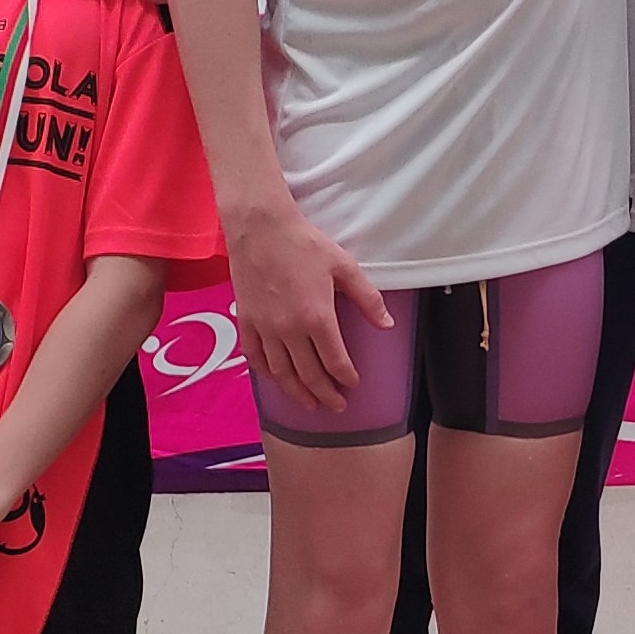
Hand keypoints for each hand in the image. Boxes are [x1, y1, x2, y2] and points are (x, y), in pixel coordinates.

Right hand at [226, 196, 387, 409]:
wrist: (260, 228)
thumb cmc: (303, 243)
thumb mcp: (344, 266)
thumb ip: (367, 298)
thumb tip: (387, 324)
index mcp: (317, 318)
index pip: (335, 362)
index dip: (345, 378)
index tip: (353, 386)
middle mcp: (289, 330)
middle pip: (309, 375)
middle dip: (324, 395)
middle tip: (335, 406)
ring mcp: (265, 328)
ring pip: (282, 373)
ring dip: (297, 392)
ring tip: (309, 404)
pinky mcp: (247, 321)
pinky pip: (255, 357)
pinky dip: (267, 373)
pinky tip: (276, 379)